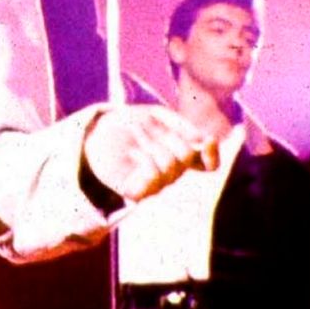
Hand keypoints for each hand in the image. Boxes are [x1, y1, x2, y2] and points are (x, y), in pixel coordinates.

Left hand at [82, 105, 218, 202]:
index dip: (213, 155)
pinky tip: (133, 151)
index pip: (209, 164)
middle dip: (168, 135)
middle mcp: (171, 173)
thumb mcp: (158, 116)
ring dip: (152, 142)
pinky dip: (145, 159)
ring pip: (170, 165)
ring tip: (136, 134)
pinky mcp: (137, 192)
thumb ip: (182, 127)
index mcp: (180, 156)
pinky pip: (153, 178)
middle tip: (147, 125)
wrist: (97, 133)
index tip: (208, 140)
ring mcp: (155, 184)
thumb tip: (204, 142)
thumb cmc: (130, 124)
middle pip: (186, 156)